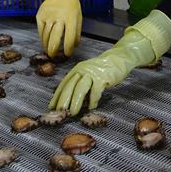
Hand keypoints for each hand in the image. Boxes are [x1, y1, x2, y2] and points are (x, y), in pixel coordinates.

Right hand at [36, 0, 81, 56]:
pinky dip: (42, 38)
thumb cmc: (72, 7)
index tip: (67, 54)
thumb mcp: (78, 18)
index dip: (68, 48)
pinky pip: (40, 30)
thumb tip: (73, 47)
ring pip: (45, 35)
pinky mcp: (39, 16)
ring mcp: (48, 16)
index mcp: (71, 19)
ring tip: (48, 52)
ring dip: (46, 46)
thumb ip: (76, 33)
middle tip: (53, 57)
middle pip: (55, 38)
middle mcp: (59, 18)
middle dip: (54, 50)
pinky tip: (44, 42)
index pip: (69, 37)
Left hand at [48, 10, 170, 114]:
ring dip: (75, 102)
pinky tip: (91, 107)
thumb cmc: (102, 69)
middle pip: (70, 86)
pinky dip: (92, 100)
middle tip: (59, 112)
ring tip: (72, 113)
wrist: (118, 59)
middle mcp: (82, 70)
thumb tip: (71, 100)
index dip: (57, 96)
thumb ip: (80, 83)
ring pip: (80, 89)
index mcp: (77, 69)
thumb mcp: (88, 74)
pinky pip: (96, 91)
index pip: (64, 84)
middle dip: (63, 100)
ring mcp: (92, 73)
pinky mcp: (102, 77)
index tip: (52, 106)